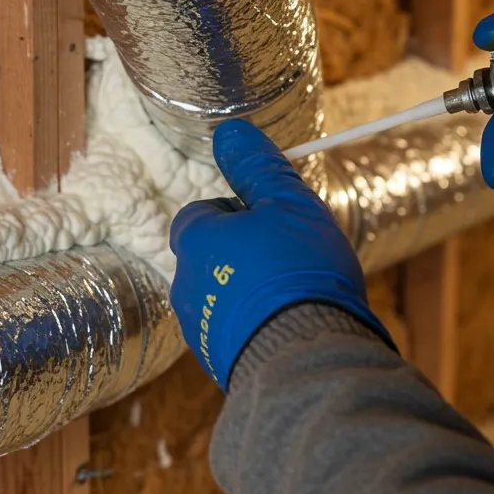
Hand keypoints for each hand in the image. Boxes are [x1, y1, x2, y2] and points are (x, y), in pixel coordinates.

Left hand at [169, 120, 393, 388]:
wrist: (307, 357)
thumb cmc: (299, 271)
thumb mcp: (287, 204)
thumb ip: (256, 166)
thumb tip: (229, 131)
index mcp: (196, 240)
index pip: (201, 212)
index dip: (235, 211)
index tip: (270, 220)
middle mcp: (185, 284)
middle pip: (208, 255)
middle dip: (240, 253)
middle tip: (286, 256)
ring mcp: (198, 327)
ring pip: (218, 295)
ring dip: (246, 290)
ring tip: (291, 295)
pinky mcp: (216, 362)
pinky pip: (230, 331)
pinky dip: (252, 324)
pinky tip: (287, 325)